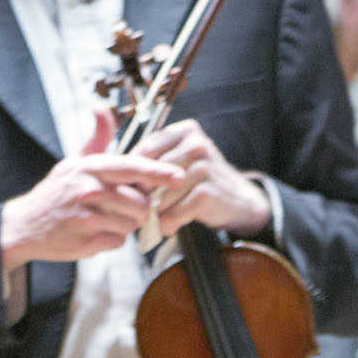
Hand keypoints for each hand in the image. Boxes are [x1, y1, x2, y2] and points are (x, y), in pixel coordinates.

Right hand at [0, 148, 181, 267]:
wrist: (25, 225)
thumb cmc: (56, 191)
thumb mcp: (74, 160)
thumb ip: (96, 137)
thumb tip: (100, 107)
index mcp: (91, 168)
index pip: (132, 168)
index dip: (159, 173)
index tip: (178, 176)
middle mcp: (90, 190)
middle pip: (139, 202)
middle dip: (137, 207)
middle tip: (121, 206)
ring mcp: (88, 217)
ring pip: (131, 224)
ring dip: (124, 224)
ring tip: (104, 218)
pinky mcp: (87, 242)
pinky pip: (118, 242)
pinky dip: (112, 240)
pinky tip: (95, 232)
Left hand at [143, 119, 272, 236]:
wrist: (237, 199)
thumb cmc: (198, 179)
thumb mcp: (180, 159)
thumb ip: (154, 160)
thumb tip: (119, 175)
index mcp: (185, 130)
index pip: (145, 150)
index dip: (134, 173)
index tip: (132, 187)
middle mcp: (196, 144)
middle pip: (151, 174)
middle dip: (144, 194)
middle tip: (142, 208)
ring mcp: (203, 168)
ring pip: (160, 195)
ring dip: (154, 212)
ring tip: (156, 219)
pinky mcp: (207, 192)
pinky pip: (174, 212)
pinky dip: (168, 223)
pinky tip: (169, 226)